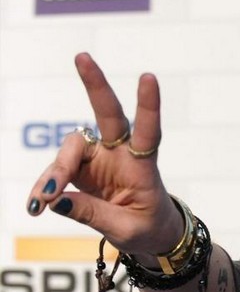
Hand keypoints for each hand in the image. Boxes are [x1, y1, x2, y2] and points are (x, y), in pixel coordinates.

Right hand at [24, 53, 183, 255]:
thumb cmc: (147, 226)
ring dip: (55, 172)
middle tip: (82, 57)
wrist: (149, 234)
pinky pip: (57, 172)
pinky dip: (45, 188)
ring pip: (71, 148)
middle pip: (108, 114)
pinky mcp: (81, 168)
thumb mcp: (127, 228)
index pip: (148, 131)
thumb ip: (92, 213)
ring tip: (42, 201)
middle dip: (95, 84)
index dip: (148, 106)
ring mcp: (100, 157)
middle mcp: (121, 152)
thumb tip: (56, 200)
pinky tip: (37, 205)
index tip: (148, 77)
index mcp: (144, 165)